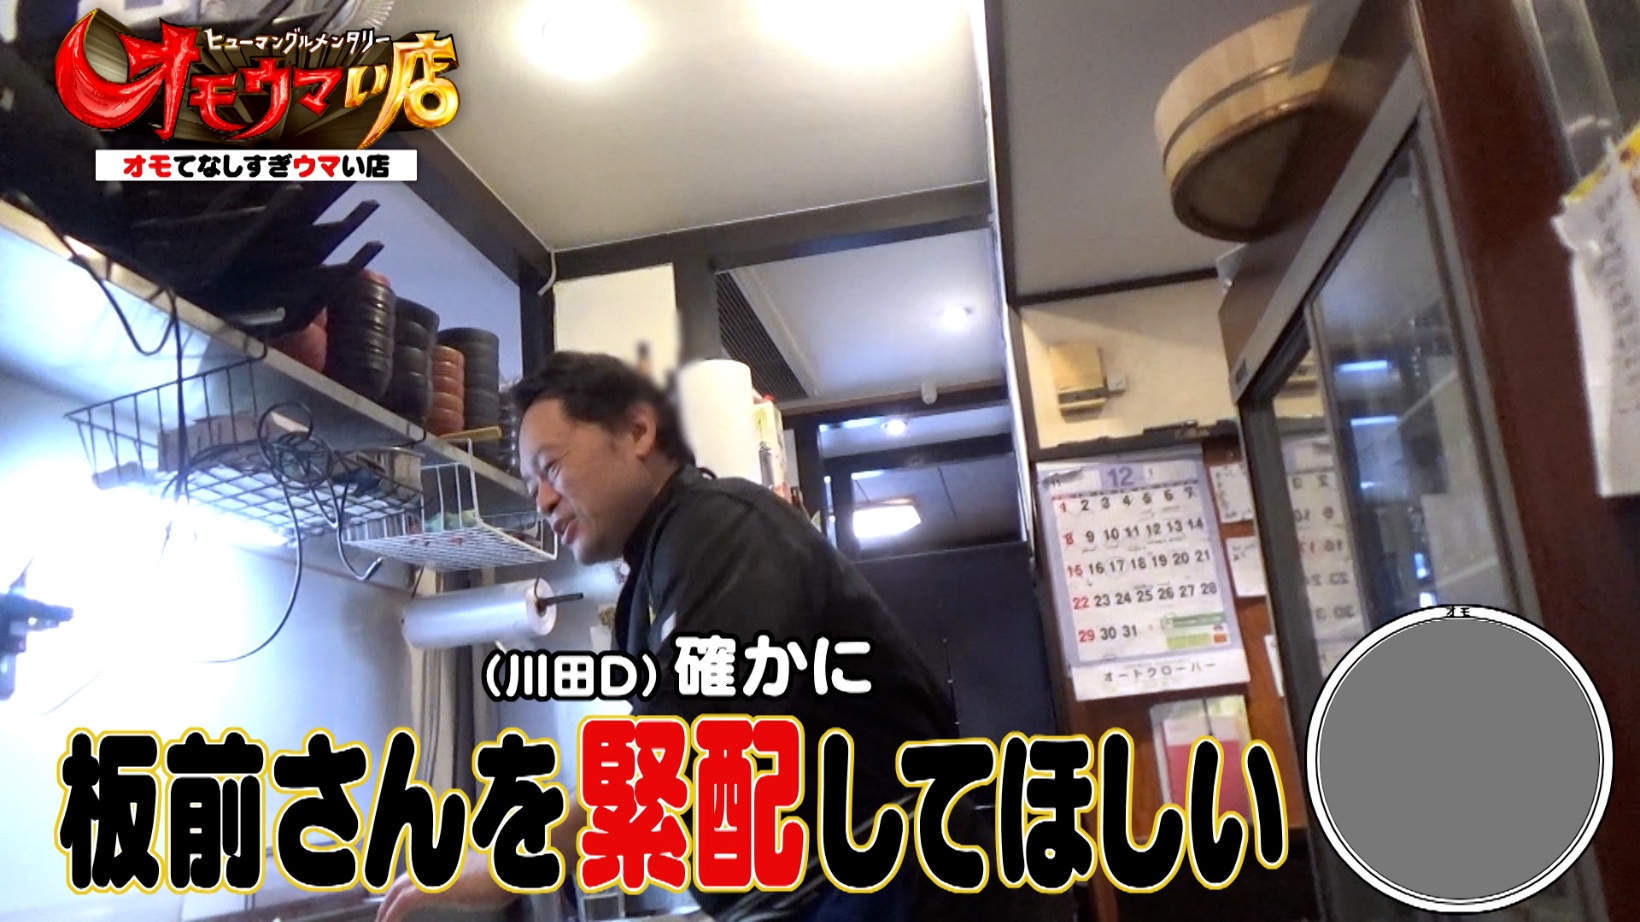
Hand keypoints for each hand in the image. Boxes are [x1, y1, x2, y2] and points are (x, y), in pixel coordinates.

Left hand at [375, 852, 513, 921]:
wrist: (504, 871)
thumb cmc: (501, 878)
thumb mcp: (485, 880)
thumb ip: (470, 882)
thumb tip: (476, 886)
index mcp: (445, 862)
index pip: (416, 874)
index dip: (404, 886)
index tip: (399, 899)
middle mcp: (434, 865)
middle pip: (401, 881)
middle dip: (390, 898)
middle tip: (384, 914)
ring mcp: (430, 875)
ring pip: (397, 891)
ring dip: (386, 908)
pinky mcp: (428, 889)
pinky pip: (401, 904)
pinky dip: (390, 915)